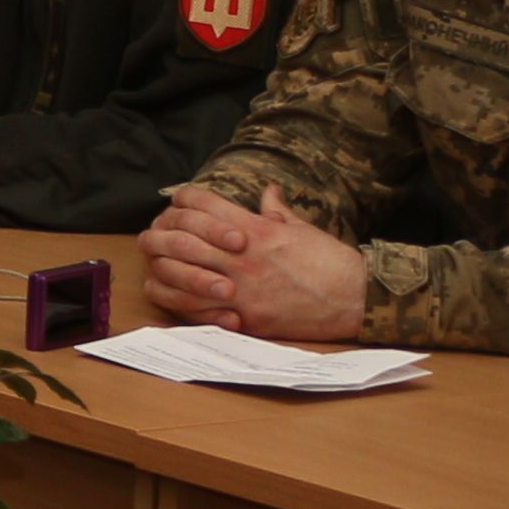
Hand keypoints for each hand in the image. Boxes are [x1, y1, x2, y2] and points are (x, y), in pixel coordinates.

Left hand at [135, 187, 365, 340]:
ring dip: (162, 267)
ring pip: (180, 273)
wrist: (356, 299)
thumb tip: (269, 191)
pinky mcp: (245, 317)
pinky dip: (177, 301)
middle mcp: (242, 256)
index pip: (201, 203)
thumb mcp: (302, 228)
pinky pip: (197, 309)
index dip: (182, 200)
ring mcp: (241, 287)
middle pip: (181, 235)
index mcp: (255, 229)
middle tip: (151, 236)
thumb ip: (276, 211)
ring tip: (154, 266)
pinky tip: (170, 296)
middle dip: (160, 233)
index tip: (176, 205)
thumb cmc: (331, 262)